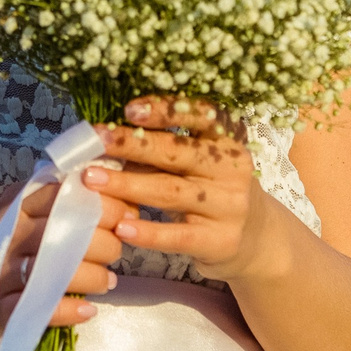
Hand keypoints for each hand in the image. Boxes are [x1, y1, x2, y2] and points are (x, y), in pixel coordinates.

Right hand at [0, 177, 125, 338]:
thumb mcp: (13, 211)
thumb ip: (50, 197)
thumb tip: (108, 181)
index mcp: (15, 207)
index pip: (63, 195)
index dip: (102, 203)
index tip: (125, 213)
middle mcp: (8, 236)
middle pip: (65, 234)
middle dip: (105, 242)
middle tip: (117, 249)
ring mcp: (1, 275)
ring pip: (56, 272)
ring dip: (92, 277)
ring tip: (107, 280)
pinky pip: (39, 310)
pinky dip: (68, 311)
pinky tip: (87, 309)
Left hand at [88, 99, 287, 284]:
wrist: (257, 240)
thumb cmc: (216, 193)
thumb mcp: (202, 165)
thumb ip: (166, 152)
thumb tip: (111, 140)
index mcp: (228, 140)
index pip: (200, 116)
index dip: (165, 110)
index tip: (129, 109)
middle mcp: (232, 169)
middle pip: (178, 152)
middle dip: (132, 144)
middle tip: (96, 140)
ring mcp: (228, 206)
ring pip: (171, 191)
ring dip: (128, 184)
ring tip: (93, 180)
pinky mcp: (221, 241)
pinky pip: (178, 235)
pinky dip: (148, 232)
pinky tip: (121, 228)